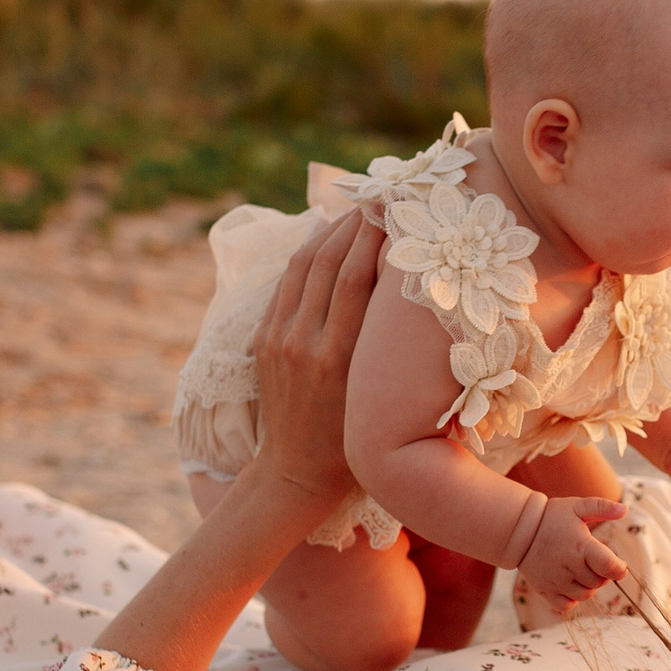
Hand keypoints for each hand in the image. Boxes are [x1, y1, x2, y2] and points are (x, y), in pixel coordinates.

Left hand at [249, 211, 382, 507]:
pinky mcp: (263, 340)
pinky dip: (307, 254)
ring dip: (329, 231)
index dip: (374, 236)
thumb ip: (387, 346)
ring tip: (355, 209)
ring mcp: (278, 339)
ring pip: (304, 266)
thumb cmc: (355, 442)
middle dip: (354, 223)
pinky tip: (324, 237)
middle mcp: (304, 342)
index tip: (396, 208)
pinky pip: (286, 284)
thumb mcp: (379, 394)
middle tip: (381, 197)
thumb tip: (407, 287)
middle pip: (329, 262)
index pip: (356, 277)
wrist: (296, 474)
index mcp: (337, 356)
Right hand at [518, 496, 627, 609]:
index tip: (618, 564)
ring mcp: (556, 581)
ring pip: (585, 595)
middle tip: (593, 561)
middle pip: (599, 583)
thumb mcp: (578, 506)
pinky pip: (566, 606)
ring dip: (588, 586)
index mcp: (582, 547)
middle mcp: (570, 567)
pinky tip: (569, 584)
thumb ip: (603, 507)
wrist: (520, 530)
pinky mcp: (545, 590)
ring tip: (580, 570)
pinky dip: (572, 599)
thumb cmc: (552, 516)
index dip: (619, 569)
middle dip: (602, 574)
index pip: (611, 567)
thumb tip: (625, 509)